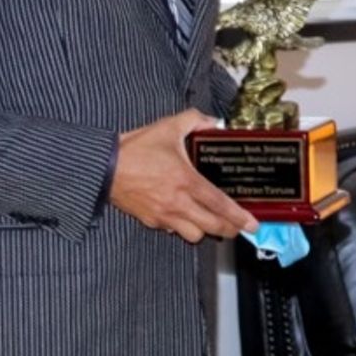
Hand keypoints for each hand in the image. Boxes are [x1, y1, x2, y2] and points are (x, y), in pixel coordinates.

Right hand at [109, 109, 257, 242]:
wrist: (103, 167)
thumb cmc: (135, 148)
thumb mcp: (169, 126)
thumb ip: (195, 120)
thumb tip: (212, 121)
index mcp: (186, 181)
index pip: (219, 204)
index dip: (238, 217)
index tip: (252, 224)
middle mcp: (177, 202)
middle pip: (211, 226)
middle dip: (228, 229)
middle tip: (237, 226)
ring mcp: (163, 215)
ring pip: (193, 235)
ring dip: (204, 230)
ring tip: (211, 221)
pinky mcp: (150, 221)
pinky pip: (172, 231)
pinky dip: (182, 227)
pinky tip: (185, 216)